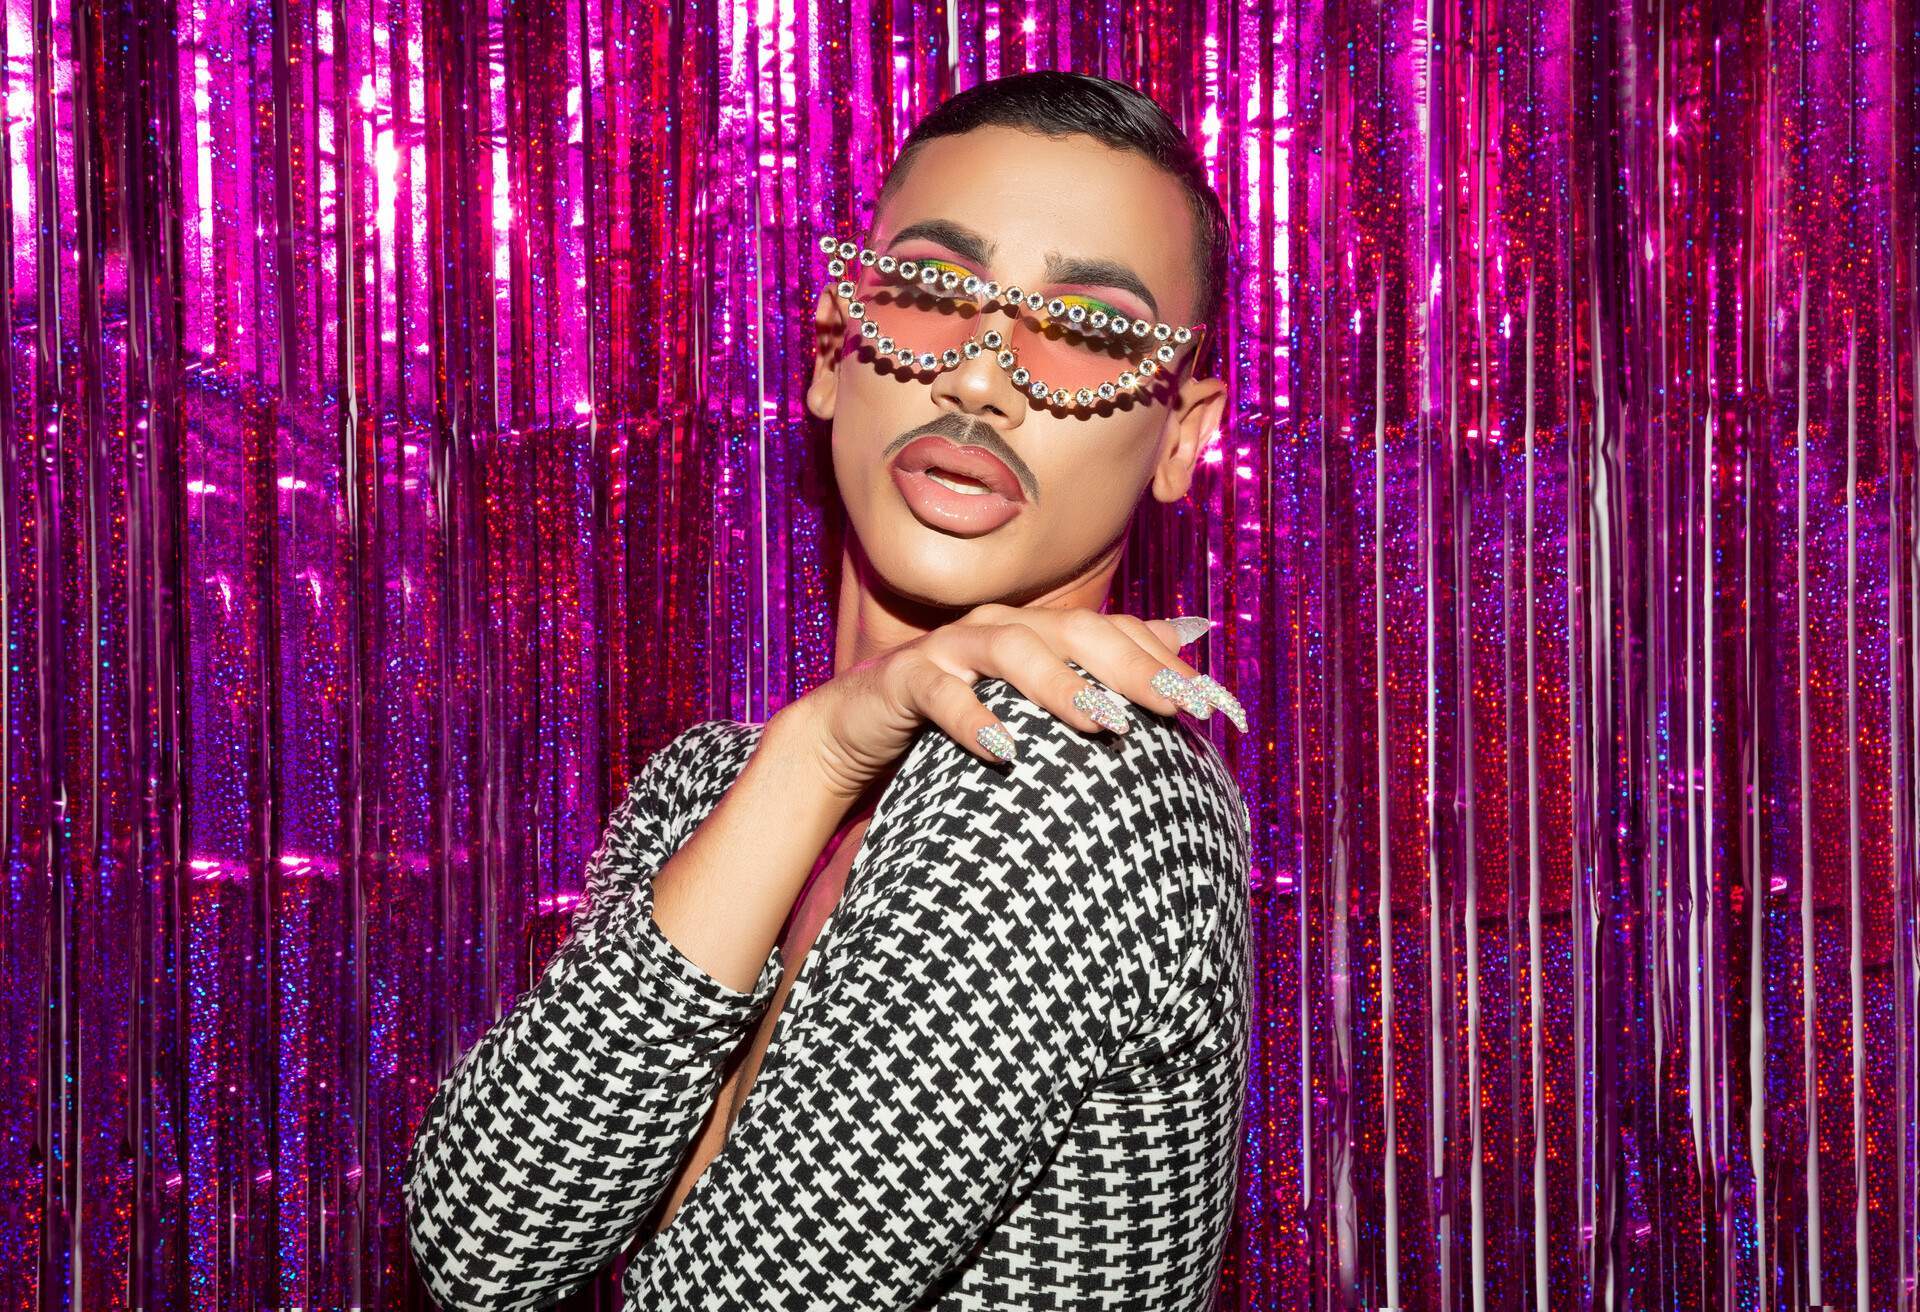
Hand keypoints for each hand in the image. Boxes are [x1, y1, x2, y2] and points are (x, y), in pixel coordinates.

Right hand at [778, 604, 1238, 801]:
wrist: (856, 728)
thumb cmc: (958, 715)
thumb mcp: (1033, 701)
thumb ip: (1106, 669)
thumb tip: (1193, 632)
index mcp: (1038, 631)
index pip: (1112, 631)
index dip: (1164, 660)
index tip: (1213, 704)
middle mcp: (1000, 627)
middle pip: (1074, 631)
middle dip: (1128, 666)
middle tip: (1173, 705)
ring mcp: (950, 649)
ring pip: (1012, 649)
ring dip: (1060, 683)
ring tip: (1101, 722)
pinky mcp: (904, 680)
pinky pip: (940, 692)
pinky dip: (973, 716)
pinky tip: (1005, 749)